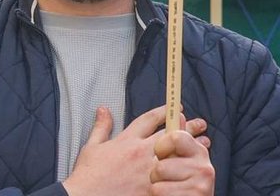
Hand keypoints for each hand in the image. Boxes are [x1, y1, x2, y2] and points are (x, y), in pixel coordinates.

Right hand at [65, 107, 210, 195]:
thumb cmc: (88, 174)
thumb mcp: (91, 146)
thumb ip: (101, 127)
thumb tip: (104, 109)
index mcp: (126, 140)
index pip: (149, 120)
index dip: (164, 112)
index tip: (175, 107)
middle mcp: (141, 152)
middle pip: (170, 135)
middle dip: (186, 126)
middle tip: (199, 123)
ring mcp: (151, 170)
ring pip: (178, 153)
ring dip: (193, 146)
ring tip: (205, 142)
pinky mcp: (155, 186)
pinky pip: (177, 175)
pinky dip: (188, 168)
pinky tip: (197, 166)